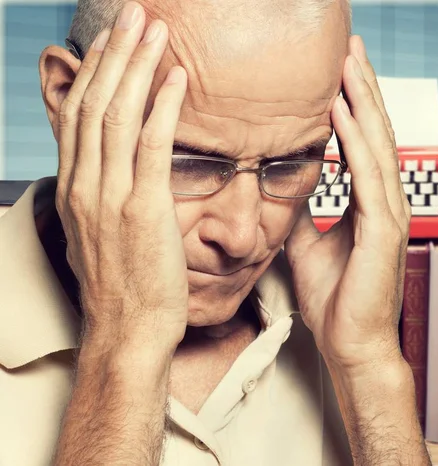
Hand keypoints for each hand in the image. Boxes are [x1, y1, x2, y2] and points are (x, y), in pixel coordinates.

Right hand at [55, 2, 188, 351]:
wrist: (127, 331)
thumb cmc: (122, 286)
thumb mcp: (100, 234)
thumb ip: (103, 194)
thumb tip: (114, 170)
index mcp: (75, 188)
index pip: (78, 115)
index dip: (95, 73)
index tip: (111, 42)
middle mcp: (86, 185)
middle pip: (95, 103)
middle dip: (115, 54)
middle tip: (133, 17)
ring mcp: (111, 196)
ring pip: (117, 115)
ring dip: (138, 67)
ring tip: (154, 30)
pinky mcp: (144, 210)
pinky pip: (152, 146)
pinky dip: (163, 107)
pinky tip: (177, 78)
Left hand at [285, 35, 410, 369]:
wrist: (351, 343)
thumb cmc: (336, 298)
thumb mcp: (308, 243)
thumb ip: (302, 210)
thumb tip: (283, 184)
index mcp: (370, 202)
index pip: (363, 142)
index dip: (353, 103)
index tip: (338, 70)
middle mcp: (386, 200)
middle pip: (375, 132)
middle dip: (362, 87)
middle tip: (349, 48)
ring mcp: (389, 213)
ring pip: (377, 145)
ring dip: (362, 101)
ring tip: (349, 63)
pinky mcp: (384, 230)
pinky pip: (368, 177)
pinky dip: (355, 142)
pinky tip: (343, 112)